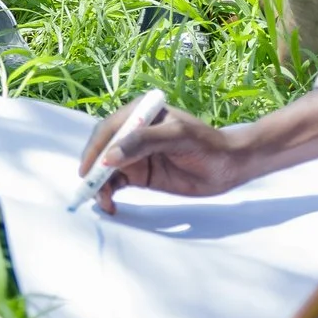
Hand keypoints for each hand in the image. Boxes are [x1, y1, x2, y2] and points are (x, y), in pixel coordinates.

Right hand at [77, 104, 241, 213]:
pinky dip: (109, 193)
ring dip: (100, 185)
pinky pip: (116, 182)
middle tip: (90, 190)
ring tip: (104, 202)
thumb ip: (143, 142)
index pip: (109, 129)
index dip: (95, 149)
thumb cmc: (206, 144)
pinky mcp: (140, 174)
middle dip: (94, 170)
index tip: (89, 170)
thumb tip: (109, 157)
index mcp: (140, 113)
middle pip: (103, 149)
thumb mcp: (177, 136)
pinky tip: (110, 205)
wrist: (228, 166)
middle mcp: (133, 132)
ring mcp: (135, 155)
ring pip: (107, 169)